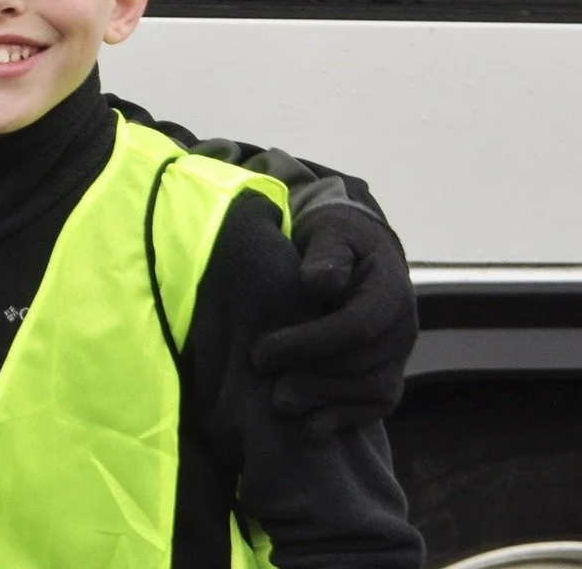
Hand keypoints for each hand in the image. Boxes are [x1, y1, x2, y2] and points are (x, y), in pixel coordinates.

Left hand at [251, 203, 416, 440]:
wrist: (356, 249)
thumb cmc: (337, 238)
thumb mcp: (331, 232)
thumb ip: (326, 255)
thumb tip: (320, 285)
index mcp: (391, 292)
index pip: (355, 327)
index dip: (309, 343)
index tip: (262, 352)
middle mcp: (403, 328)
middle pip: (361, 364)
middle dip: (310, 375)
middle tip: (261, 376)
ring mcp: (398, 355)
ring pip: (372, 391)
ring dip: (324, 400)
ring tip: (278, 403)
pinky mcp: (386, 373)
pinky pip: (375, 405)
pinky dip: (344, 420)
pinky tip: (309, 432)